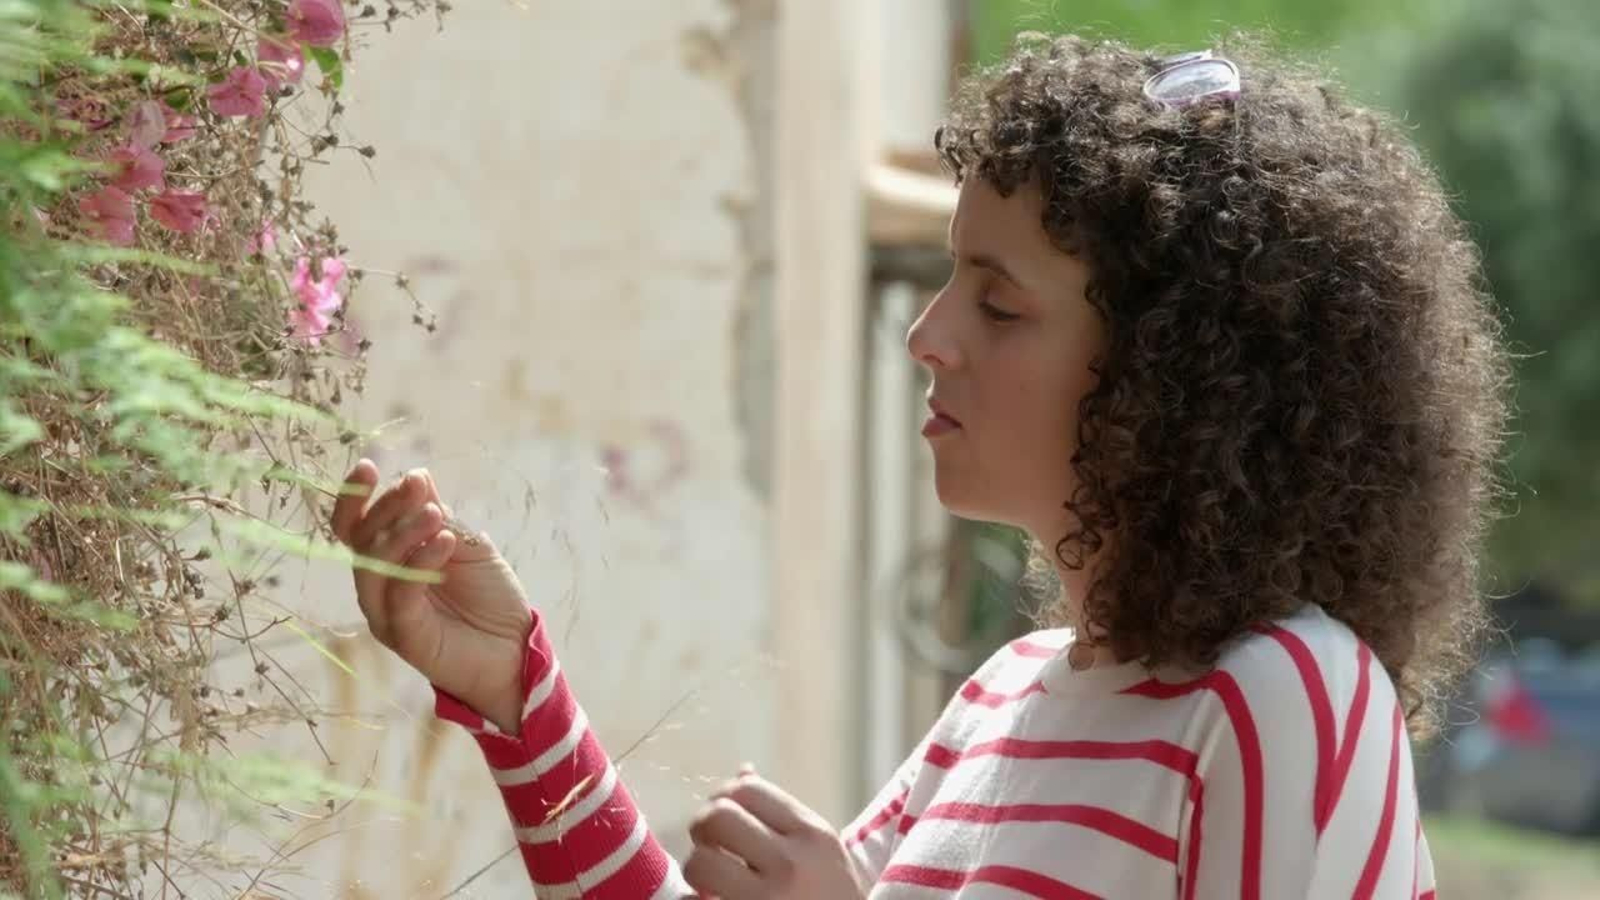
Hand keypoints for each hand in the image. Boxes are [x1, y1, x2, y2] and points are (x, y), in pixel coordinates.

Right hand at [331, 460, 532, 731]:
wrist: (515, 647)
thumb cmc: (490, 596)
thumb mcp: (468, 544)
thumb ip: (439, 516)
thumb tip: (417, 475)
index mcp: (390, 559)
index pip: (355, 527)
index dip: (353, 498)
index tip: (368, 467)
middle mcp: (380, 585)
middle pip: (361, 541)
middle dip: (386, 508)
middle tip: (416, 488)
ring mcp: (387, 612)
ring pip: (374, 567)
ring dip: (402, 534)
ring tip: (436, 516)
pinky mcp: (403, 636)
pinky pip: (399, 597)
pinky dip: (418, 564)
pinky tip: (444, 543)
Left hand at [684, 767, 865, 899]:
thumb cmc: (832, 897)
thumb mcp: (821, 851)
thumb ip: (783, 815)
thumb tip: (742, 771)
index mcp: (812, 834)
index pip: (747, 790)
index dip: (722, 798)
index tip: (723, 819)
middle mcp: (791, 862)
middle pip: (718, 817)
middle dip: (702, 829)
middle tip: (709, 847)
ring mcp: (769, 899)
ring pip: (700, 862)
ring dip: (696, 871)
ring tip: (709, 881)